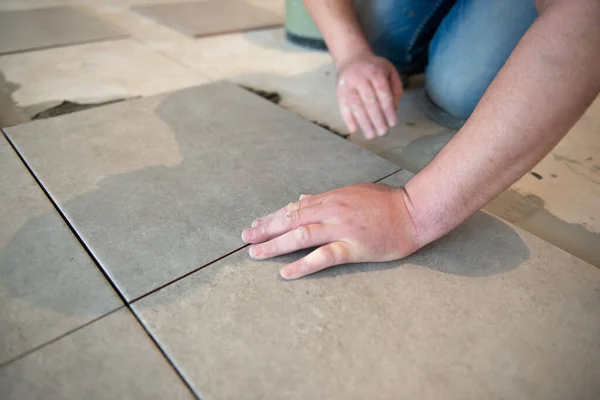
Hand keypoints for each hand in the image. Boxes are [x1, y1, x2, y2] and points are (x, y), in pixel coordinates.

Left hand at [241, 183, 421, 279]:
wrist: (414, 212)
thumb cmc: (386, 202)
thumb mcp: (352, 192)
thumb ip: (325, 198)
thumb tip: (302, 199)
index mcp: (331, 198)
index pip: (294, 208)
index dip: (272, 218)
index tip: (255, 226)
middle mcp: (332, 211)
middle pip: (291, 220)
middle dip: (266, 230)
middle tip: (245, 239)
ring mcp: (342, 229)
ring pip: (301, 236)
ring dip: (275, 245)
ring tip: (256, 254)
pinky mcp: (355, 247)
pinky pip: (324, 257)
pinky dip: (303, 265)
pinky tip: (286, 273)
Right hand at [336, 51, 403, 138]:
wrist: (351, 58)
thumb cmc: (374, 68)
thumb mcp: (389, 70)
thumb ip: (395, 87)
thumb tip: (395, 108)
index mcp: (375, 72)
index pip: (383, 93)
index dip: (388, 110)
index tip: (393, 123)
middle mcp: (361, 78)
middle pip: (370, 101)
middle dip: (377, 119)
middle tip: (383, 132)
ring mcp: (348, 85)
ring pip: (356, 106)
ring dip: (364, 123)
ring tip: (371, 135)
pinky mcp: (339, 92)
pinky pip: (343, 107)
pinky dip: (348, 119)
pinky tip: (354, 130)